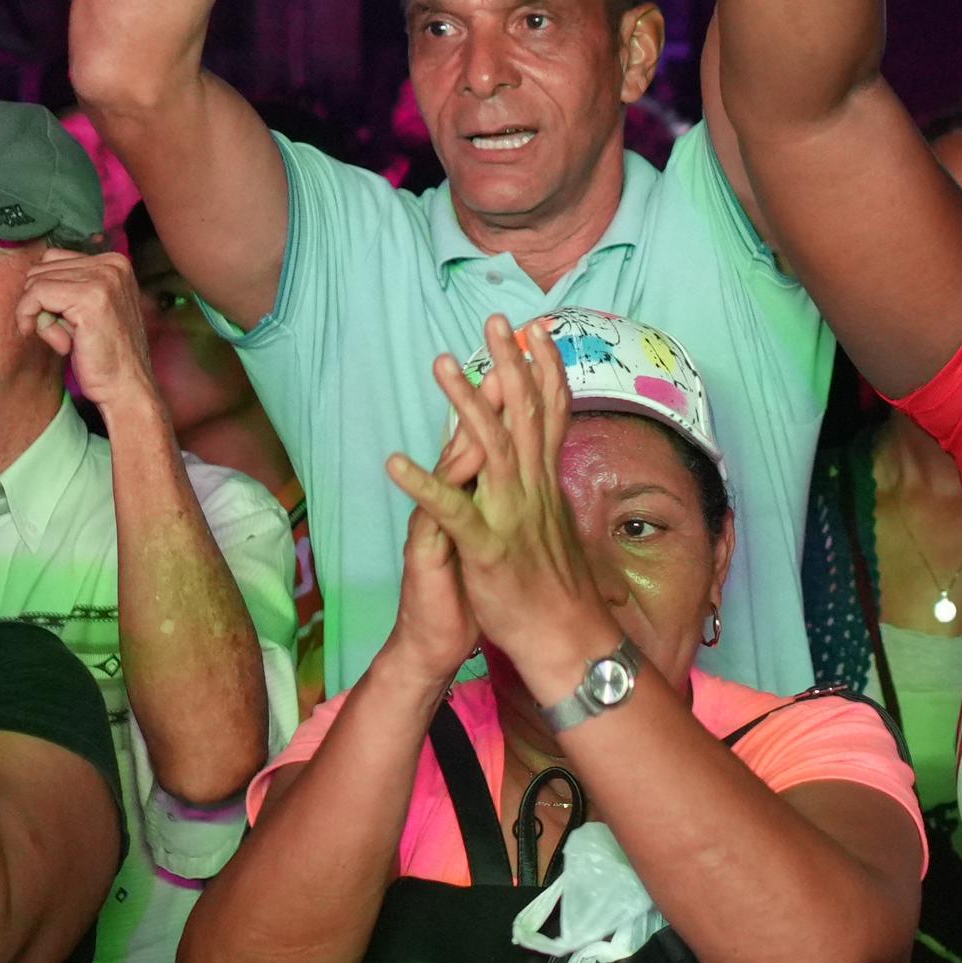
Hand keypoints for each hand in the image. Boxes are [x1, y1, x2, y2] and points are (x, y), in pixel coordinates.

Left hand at [18, 247, 156, 415]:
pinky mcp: (89, 298)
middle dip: (42, 305)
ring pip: (35, 283)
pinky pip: (35, 296)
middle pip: (41, 269)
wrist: (127, 386)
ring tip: (68, 340)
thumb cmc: (106, 354)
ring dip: (41, 317)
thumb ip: (72, 284)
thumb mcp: (93, 307)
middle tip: (67, 335)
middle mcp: (112, 264)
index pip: (52, 259)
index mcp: (115, 262)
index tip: (62, 322)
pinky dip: (35, 322)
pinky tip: (62, 345)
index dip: (46, 294)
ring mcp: (103, 279)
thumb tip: (31, 275)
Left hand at [382, 315, 614, 697]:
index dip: (543, 371)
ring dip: (465, 404)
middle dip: (509, 365)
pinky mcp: (486, 549)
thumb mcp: (558, 533)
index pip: (549, 416)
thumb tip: (547, 475)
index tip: (536, 332)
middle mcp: (533, 491)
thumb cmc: (559, 592)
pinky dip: (424, 485)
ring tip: (441, 364)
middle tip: (496, 321)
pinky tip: (395, 463)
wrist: (566, 641)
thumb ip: (549, 497)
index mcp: (545, 486)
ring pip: (489, 448)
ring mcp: (511, 518)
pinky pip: (451, 512)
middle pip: (523, 416)